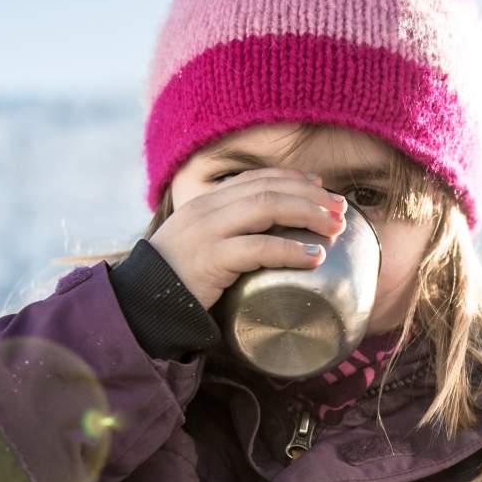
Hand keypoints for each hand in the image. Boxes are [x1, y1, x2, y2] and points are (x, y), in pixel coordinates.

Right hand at [146, 169, 347, 308]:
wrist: (141, 304)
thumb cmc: (178, 280)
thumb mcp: (201, 245)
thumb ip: (229, 235)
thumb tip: (271, 238)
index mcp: (206, 202)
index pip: (256, 178)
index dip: (293, 179)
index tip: (322, 187)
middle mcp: (207, 209)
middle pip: (268, 188)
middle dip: (310, 196)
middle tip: (341, 209)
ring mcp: (207, 232)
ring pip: (266, 208)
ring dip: (307, 215)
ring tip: (335, 228)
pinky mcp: (211, 259)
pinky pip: (258, 248)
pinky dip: (291, 250)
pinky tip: (315, 257)